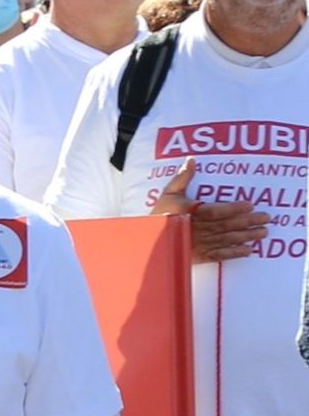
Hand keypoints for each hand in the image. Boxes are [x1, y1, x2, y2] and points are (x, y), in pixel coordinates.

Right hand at [149, 157, 267, 261]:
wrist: (149, 240)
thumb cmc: (160, 215)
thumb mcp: (168, 193)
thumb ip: (182, 178)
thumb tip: (192, 159)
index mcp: (192, 214)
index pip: (216, 211)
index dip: (234, 209)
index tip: (250, 205)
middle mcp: (198, 229)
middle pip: (227, 225)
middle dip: (248, 222)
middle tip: (266, 218)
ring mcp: (200, 244)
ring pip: (227, 239)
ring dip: (246, 236)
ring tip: (262, 232)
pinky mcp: (199, 256)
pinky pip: (220, 256)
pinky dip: (235, 253)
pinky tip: (249, 250)